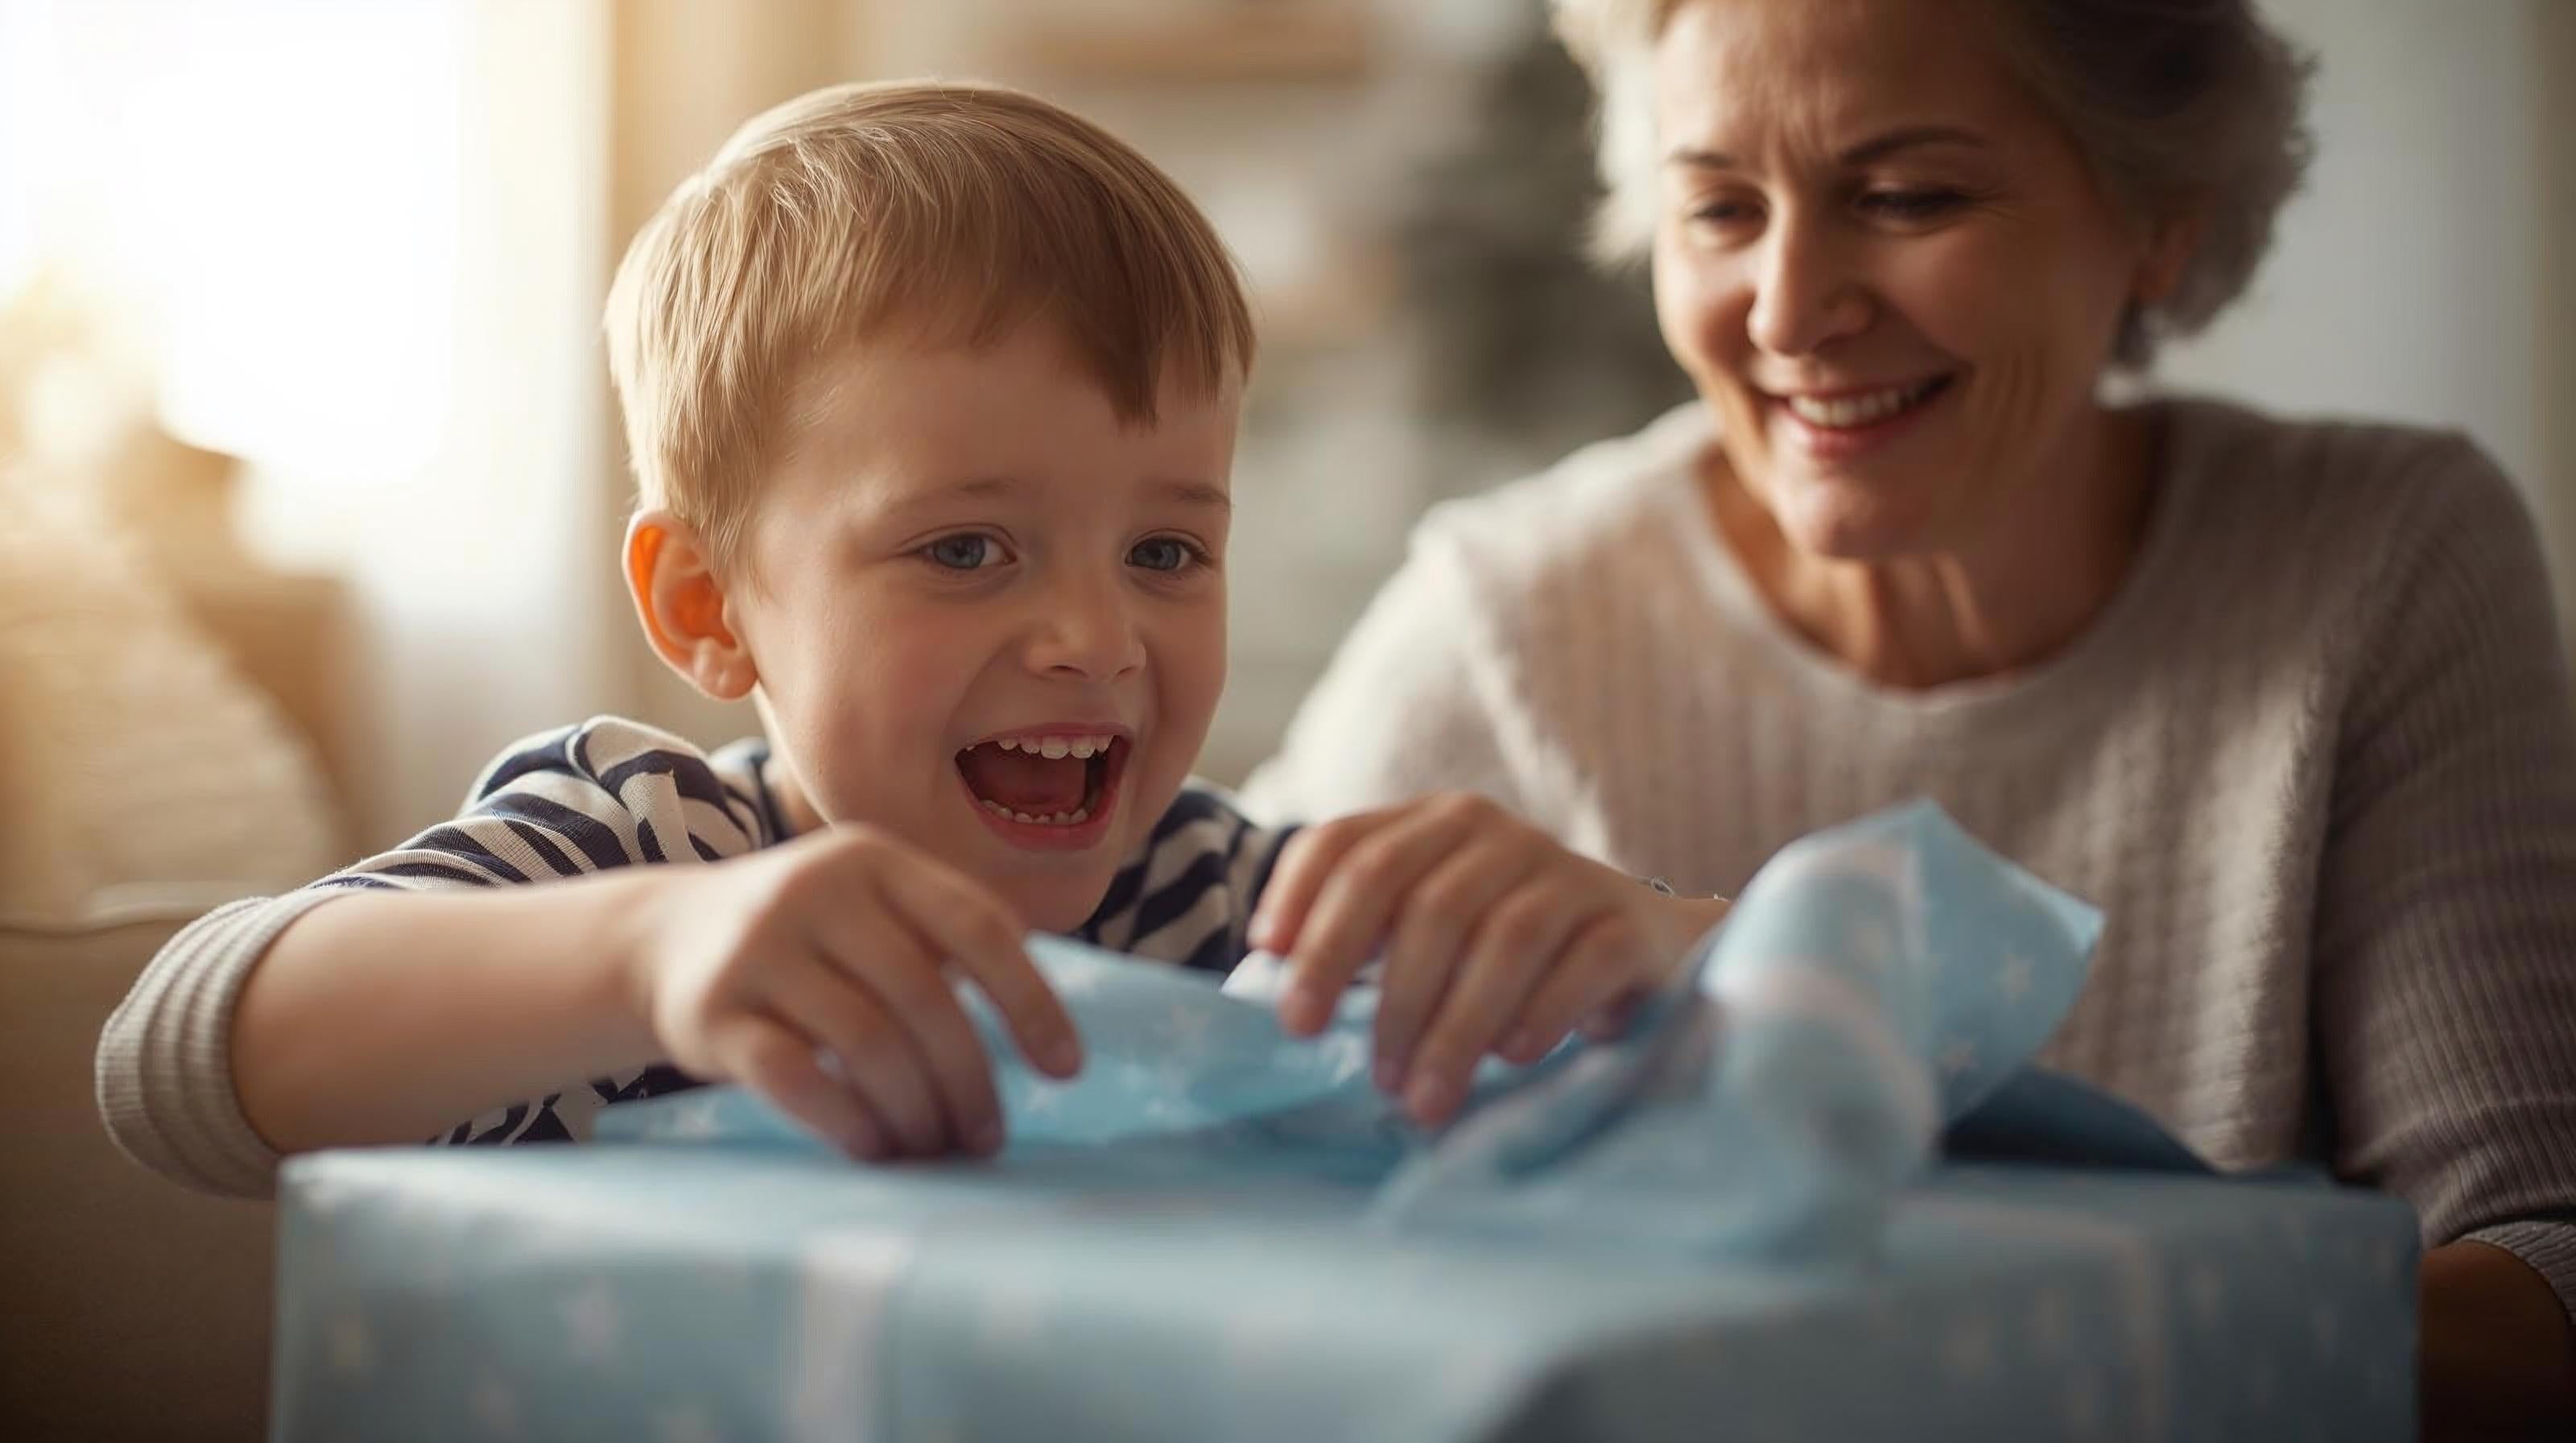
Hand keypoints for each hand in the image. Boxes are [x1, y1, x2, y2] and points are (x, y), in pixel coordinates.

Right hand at [619, 825, 1080, 1161]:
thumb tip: (1048, 1036)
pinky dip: (848, 1122)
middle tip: (986, 1139)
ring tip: (935, 1151)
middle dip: (969, 1081)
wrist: (660, 940)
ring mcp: (758, 950)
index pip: (978, 926)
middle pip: (925, 998)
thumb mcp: (873, 907)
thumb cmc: (808, 937)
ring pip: (867, 1043)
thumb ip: (948, 942)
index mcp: (875, 860)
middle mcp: (816, 891)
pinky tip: (876, 1150)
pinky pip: (795, 1077)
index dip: (1031, 1002)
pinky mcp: (711, 1012)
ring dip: (916, 1112)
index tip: (1065, 1071)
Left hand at [1247, 793, 1724, 1126]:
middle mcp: (1495, 834)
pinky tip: (1511, 1058)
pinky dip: (1538, 1013)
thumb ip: (1363, 944)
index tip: (1273, 969)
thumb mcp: (1427, 928)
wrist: (1639, 945)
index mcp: (1431, 825)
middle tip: (1364, 1072)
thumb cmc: (1501, 951)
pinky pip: (1579, 962)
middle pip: (1422, 900)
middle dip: (1380, 992)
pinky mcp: (1625, 921)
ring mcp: (1566, 872)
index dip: (1303, 903)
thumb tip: (1279, 1004)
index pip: (1349, 845)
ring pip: (1501, 938)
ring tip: (1422, 1096)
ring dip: (1453, 1026)